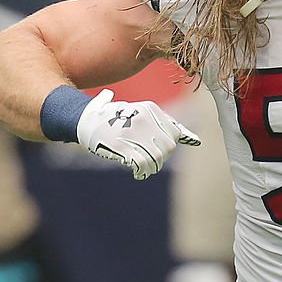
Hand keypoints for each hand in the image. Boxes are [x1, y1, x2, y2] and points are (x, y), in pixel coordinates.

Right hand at [76, 89, 200, 179]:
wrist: (85, 120)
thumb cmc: (115, 118)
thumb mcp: (140, 112)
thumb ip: (164, 123)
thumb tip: (196, 140)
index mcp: (151, 108)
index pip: (175, 133)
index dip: (169, 145)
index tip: (159, 150)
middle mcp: (145, 119)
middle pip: (168, 147)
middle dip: (162, 158)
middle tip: (151, 162)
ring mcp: (133, 132)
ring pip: (157, 157)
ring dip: (152, 167)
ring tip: (145, 169)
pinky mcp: (121, 146)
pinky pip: (142, 164)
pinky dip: (142, 172)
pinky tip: (138, 173)